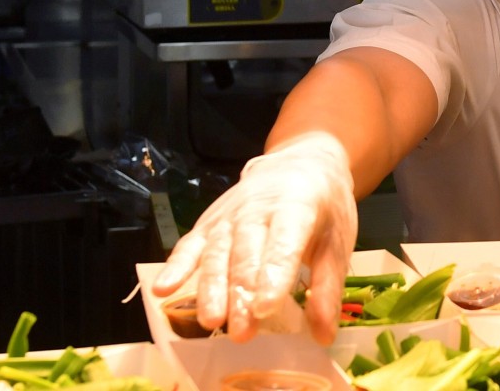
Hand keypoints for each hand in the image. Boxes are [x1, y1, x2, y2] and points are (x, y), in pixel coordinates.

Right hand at [151, 132, 357, 344]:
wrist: (301, 164)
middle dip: (241, 294)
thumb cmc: (324, 208)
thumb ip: (327, 287)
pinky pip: (190, 244)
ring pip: (216, 252)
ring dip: (211, 288)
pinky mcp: (209, 221)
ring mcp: (229, 214)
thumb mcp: (337, 241)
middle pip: (245, 253)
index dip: (273, 277)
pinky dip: (175, 266)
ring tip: (211, 322)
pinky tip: (162, 290)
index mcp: (297, 208)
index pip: (283, 245)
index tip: (265, 309)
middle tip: (241, 333)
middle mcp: (258, 208)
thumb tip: (324, 337)